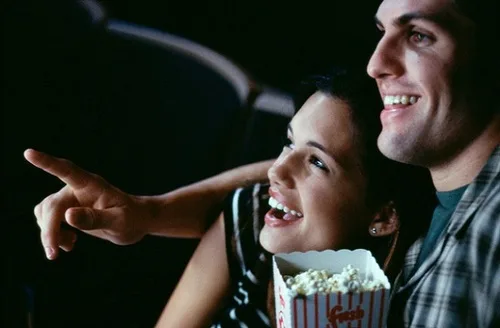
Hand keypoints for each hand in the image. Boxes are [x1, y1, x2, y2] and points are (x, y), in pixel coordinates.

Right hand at [24, 149, 149, 259]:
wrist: (134, 222)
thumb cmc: (131, 218)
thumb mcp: (119, 221)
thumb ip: (95, 219)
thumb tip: (67, 215)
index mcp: (92, 184)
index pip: (67, 170)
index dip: (47, 162)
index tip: (29, 153)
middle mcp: (77, 188)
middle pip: (52, 205)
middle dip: (49, 230)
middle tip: (53, 254)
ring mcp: (70, 199)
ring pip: (45, 213)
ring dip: (50, 234)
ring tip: (69, 246)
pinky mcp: (65, 210)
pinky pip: (47, 221)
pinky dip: (53, 235)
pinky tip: (70, 243)